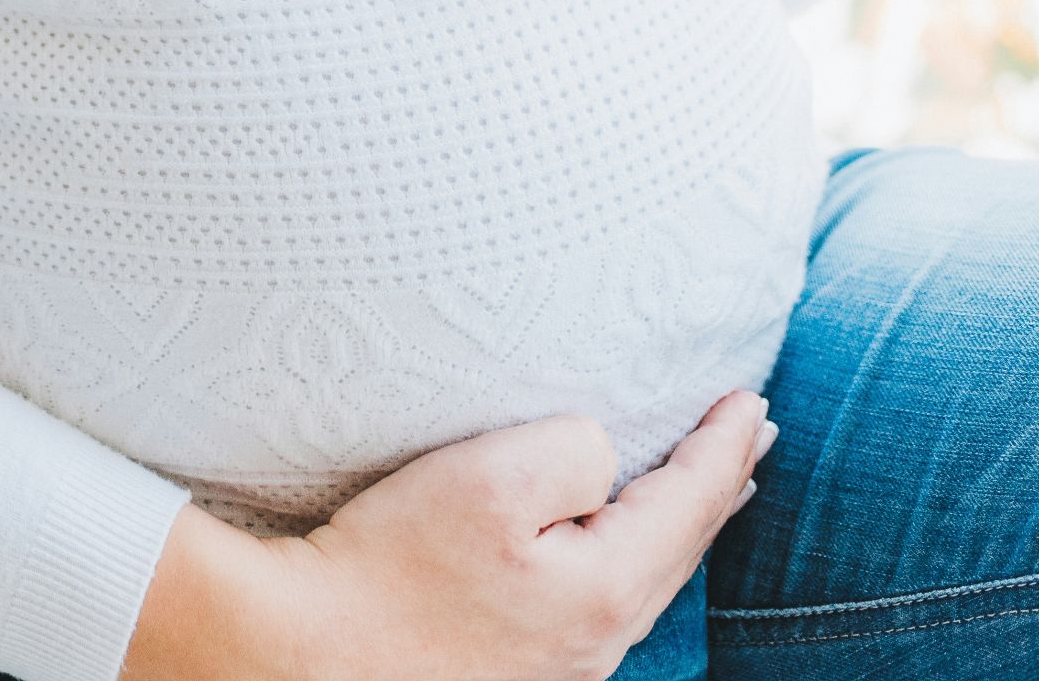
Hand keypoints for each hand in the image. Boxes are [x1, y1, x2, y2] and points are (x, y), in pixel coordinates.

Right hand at [122, 390, 776, 680]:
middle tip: (749, 435)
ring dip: (675, 523)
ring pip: (640, 582)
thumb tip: (601, 459)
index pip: (692, 504)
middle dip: (717, 487)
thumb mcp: (490, 477)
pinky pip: (596, 602)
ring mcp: (556, 666)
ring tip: (702, 488)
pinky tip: (610, 549)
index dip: (725, 445)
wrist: (300, 652)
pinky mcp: (511, 670)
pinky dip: (625, 557)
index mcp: (605, 591)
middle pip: (679, 550)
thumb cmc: (388, 563)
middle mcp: (596, 642)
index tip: (752, 400)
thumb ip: (574, 451)